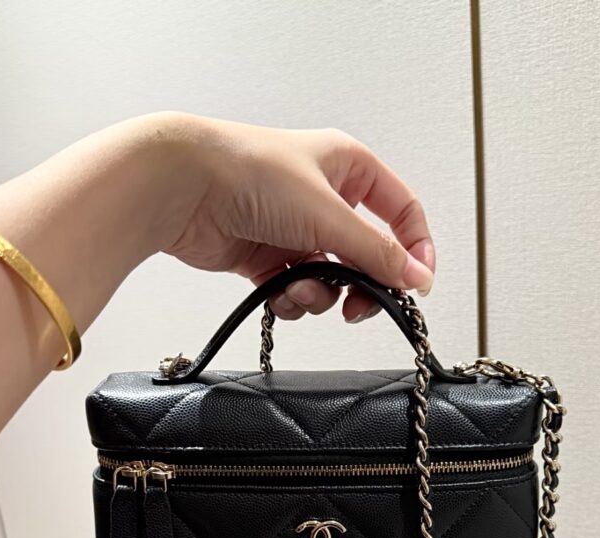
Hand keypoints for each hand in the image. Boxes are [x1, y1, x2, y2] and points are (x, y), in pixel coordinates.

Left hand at [151, 113, 435, 322]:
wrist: (182, 188)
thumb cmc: (248, 173)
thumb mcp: (328, 214)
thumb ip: (377, 253)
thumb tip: (417, 276)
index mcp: (348, 168)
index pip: (401, 212)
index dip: (414, 249)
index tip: (415, 286)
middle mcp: (325, 198)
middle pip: (367, 256)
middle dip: (363, 286)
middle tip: (360, 307)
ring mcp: (295, 230)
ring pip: (332, 279)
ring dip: (321, 295)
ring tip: (300, 289)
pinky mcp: (268, 257)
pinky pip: (298, 290)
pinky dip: (292, 299)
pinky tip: (279, 292)